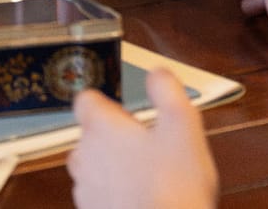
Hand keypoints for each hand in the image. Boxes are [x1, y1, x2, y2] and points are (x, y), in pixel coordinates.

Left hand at [68, 67, 217, 208]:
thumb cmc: (173, 188)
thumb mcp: (183, 129)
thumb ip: (168, 92)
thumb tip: (158, 72)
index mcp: (101, 127)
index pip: (87, 99)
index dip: (107, 103)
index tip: (126, 112)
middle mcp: (83, 154)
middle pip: (91, 134)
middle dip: (115, 138)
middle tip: (148, 150)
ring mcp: (84, 186)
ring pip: (94, 166)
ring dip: (115, 167)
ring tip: (149, 177)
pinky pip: (99, 193)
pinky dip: (115, 193)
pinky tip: (142, 198)